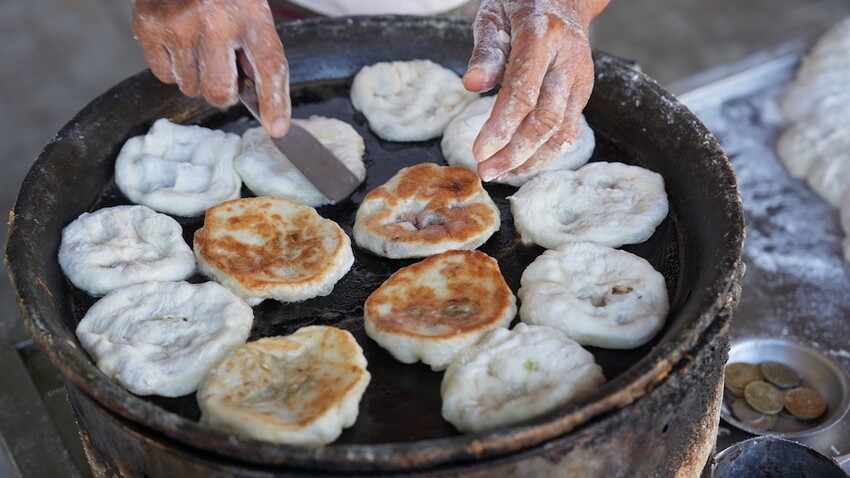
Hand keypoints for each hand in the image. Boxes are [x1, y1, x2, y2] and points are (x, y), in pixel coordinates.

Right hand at [132, 0, 289, 137]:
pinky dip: (173, 66)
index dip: (274, 102)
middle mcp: (214, 22)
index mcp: (251, 16)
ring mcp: (178, 25)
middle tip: (222, 68)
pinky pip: (164, 75)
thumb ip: (258, 56)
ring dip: (196, 76)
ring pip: (189, 88)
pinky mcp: (148, 26)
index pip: (269, 67)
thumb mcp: (252, 14)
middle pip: (218, 93)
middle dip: (221, 91)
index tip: (276, 128)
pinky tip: (179, 40)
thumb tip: (264, 107)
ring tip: (199, 44)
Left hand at [463, 0, 609, 180]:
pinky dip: (546, 152)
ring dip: (530, 159)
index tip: (478, 151)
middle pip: (545, 118)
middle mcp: (567, 59)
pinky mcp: (584, 91)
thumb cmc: (521, 4)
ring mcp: (580, 77)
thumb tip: (471, 85)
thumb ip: (484, 51)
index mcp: (542, 36)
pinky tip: (521, 163)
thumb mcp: (493, 15)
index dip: (500, 127)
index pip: (522, 92)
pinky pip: (569, 130)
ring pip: (561, 130)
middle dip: (515, 152)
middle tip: (486, 171)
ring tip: (500, 173)